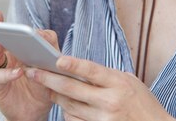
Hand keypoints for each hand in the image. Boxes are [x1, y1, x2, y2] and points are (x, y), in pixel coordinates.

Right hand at [0, 10, 56, 120]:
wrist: (35, 112)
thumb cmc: (42, 86)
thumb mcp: (49, 67)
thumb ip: (48, 53)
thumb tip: (46, 41)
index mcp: (18, 49)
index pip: (13, 33)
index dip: (7, 24)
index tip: (0, 14)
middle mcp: (6, 57)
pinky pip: (0, 79)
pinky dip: (9, 74)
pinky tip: (18, 72)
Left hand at [25, 56, 175, 120]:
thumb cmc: (143, 103)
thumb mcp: (129, 82)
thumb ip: (106, 76)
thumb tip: (78, 69)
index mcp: (119, 83)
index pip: (92, 71)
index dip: (74, 65)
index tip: (57, 59)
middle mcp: (110, 101)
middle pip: (72, 90)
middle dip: (49, 80)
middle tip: (32, 72)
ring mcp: (103, 118)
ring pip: (69, 106)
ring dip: (55, 96)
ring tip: (47, 86)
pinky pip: (75, 120)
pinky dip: (67, 112)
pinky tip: (64, 105)